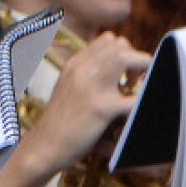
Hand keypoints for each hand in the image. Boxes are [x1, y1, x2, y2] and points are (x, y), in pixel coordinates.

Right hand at [24, 34, 147, 175]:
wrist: (43, 147)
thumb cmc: (59, 123)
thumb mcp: (67, 89)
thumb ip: (88, 74)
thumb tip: (118, 69)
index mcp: (74, 64)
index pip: (109, 38)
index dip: (124, 51)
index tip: (123, 72)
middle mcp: (82, 70)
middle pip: (121, 45)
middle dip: (136, 60)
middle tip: (132, 82)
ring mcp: (92, 87)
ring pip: (129, 59)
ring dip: (142, 73)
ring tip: (134, 91)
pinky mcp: (101, 108)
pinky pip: (135, 98)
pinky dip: (142, 103)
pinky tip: (133, 113)